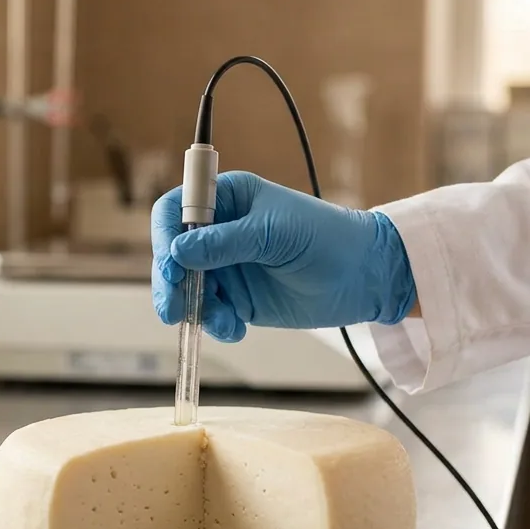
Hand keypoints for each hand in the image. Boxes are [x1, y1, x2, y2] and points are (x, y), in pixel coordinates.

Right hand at [150, 171, 416, 341]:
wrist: (364, 276)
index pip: (176, 211)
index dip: (165, 237)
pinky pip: (210, 313)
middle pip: (172, 254)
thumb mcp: (274, 234)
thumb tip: (178, 251)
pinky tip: (235, 329)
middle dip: (170, 282)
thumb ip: (225, 243)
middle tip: (173, 308)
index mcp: (228, 199)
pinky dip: (215, 324)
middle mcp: (220, 232)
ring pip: (187, 288)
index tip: (172, 266)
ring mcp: (227, 267)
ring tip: (219, 322)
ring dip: (194, 308)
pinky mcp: (238, 299)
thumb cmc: (327, 238)